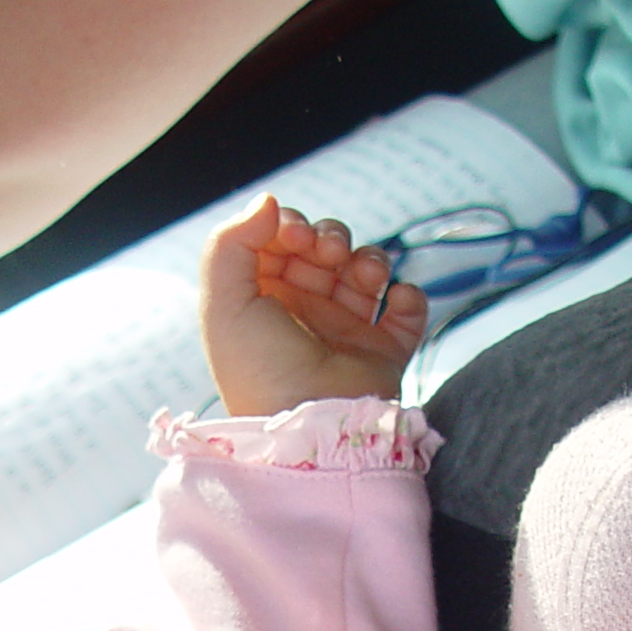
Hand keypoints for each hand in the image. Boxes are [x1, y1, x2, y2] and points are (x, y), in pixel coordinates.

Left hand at [199, 194, 429, 417]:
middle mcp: (304, 312)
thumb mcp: (223, 303)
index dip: (290, 226)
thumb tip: (267, 202)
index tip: (294, 236)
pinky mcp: (383, 351)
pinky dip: (408, 295)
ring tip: (364, 276)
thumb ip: (230, 242)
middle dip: (330, 236)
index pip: (280, 242)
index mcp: (263, 301)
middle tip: (327, 252)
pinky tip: (393, 300)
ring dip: (370, 258)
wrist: (310, 428)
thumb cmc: (260, 371)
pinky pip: (406, 307)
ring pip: (366, 269)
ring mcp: (346, 331)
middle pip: (325, 248)